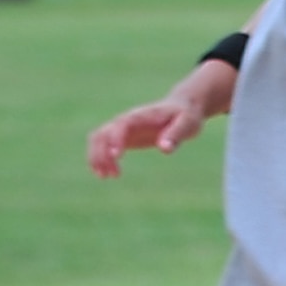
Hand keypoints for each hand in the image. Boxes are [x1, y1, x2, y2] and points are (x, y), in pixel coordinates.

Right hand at [87, 99, 205, 177]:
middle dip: (102, 153)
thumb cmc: (186, 116)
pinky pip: (103, 145)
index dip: (116, 139)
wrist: (182, 108)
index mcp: (142, 116)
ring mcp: (123, 128)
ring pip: (98, 138)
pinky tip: (108, 175)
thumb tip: (165, 148)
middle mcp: (128, 120)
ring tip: (109, 176)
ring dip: (97, 158)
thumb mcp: (187, 124)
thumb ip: (176, 134)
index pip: (122, 125)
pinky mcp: (123, 137)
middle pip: (103, 133)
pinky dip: (100, 159)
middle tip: (113, 174)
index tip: (116, 156)